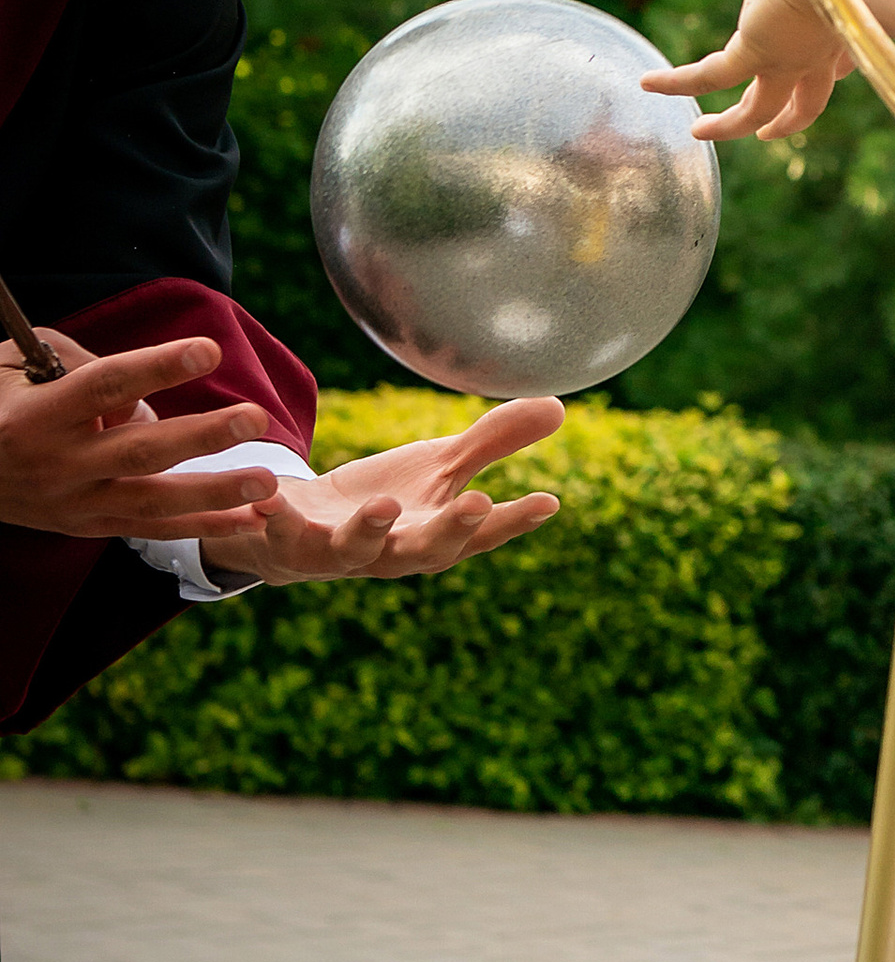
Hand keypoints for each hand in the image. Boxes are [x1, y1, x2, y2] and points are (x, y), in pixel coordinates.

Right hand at [0, 331, 289, 541]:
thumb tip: (147, 386)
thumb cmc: (1, 400)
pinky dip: (206, 526)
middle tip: (256, 417)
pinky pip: (154, 530)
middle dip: (202, 436)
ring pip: (152, 501)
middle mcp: (59, 462)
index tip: (208, 349)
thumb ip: (86, 363)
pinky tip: (253, 519)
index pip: (105, 386)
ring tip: (267, 483)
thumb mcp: (23, 364)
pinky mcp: (90, 526)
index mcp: (40, 414)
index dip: (157, 368)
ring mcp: (75, 502)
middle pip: (140, 451)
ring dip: (215, 494)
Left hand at [198, 398, 567, 585]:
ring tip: (381, 503)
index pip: (481, 534)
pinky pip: (280, 532)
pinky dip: (275, 514)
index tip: (548, 502)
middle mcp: (391, 554)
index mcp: (433, 535)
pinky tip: (269, 491)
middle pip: (427, 551)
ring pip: (357, 549)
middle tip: (478, 503)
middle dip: (451, 530)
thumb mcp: (437, 467)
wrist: (296, 532)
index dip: (513, 522)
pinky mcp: (289, 541)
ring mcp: (339, 553)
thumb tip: (558, 407)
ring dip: (368, 530)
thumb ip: (492, 442)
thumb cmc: (380, 502)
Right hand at [643, 0, 862, 142]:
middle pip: (801, 102)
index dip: (830, 69)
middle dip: (785, 119)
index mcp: (839, 29)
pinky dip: (675, 81)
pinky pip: (706, 77)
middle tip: (768, 132)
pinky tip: (648, 83)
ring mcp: (783, 61)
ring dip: (727, 126)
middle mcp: (813, 55)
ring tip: (699, 134)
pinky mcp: (754, 56)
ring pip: (753, 110)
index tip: (833, 65)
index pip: (835, 64)